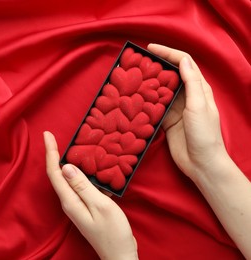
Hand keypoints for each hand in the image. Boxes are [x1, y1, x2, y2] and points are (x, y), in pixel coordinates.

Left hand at [43, 131, 137, 259]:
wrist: (119, 254)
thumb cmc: (113, 232)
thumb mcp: (100, 206)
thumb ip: (83, 186)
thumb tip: (67, 167)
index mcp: (70, 200)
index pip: (54, 172)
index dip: (50, 152)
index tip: (47, 134)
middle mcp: (69, 201)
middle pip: (57, 174)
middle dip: (55, 154)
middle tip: (57, 137)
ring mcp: (76, 204)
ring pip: (68, 178)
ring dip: (68, 162)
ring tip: (73, 146)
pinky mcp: (85, 206)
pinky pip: (79, 185)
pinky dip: (81, 172)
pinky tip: (90, 166)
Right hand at [147, 44, 229, 182]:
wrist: (201, 163)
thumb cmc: (204, 134)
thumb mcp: (199, 106)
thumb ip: (191, 83)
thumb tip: (182, 60)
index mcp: (198, 89)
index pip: (184, 63)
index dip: (168, 53)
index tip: (150, 49)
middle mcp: (186, 96)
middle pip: (170, 74)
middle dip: (155, 66)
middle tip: (138, 62)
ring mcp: (176, 108)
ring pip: (160, 90)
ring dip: (148, 83)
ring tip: (133, 77)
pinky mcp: (167, 121)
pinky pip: (154, 106)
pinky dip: (145, 101)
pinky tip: (135, 98)